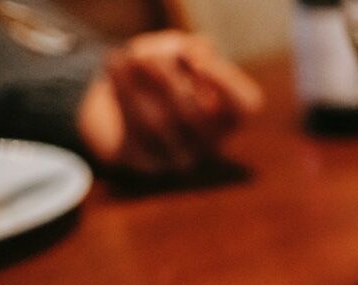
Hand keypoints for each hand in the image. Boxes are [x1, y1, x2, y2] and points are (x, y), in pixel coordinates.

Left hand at [77, 30, 263, 174]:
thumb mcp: (179, 50)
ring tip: (123, 58)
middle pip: (197, 115)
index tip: (196, 60)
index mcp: (230, 115)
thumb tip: (196, 54)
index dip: (225, 83)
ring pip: (160, 125)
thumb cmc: (164, 71)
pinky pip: (133, 132)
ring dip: (138, 86)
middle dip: (168, 81)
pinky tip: (112, 66)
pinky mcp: (146, 162)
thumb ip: (190, 48)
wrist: (128, 101)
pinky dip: (121, 95)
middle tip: (145, 57)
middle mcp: (212, 142)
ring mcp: (180, 157)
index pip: (245, 106)